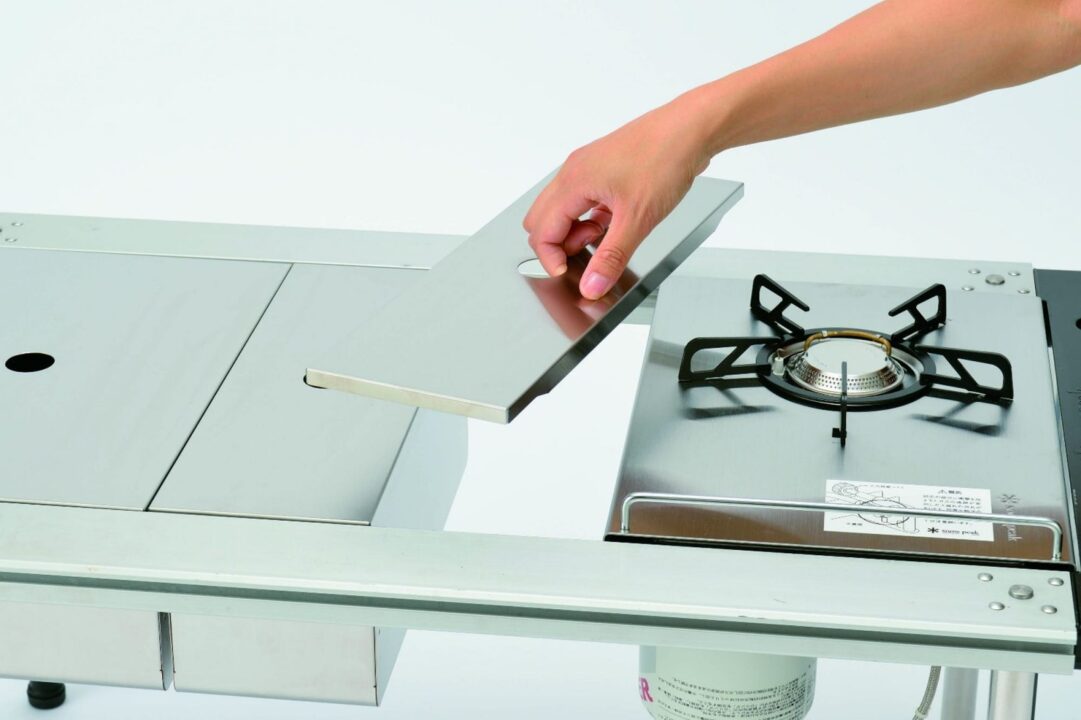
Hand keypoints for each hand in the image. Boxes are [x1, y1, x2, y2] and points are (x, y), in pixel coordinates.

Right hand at [523, 98, 712, 299]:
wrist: (691, 129)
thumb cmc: (664, 159)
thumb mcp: (637, 219)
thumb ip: (610, 257)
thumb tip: (591, 286)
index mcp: (573, 182)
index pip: (541, 231)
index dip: (551, 258)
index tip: (571, 274)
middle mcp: (574, 172)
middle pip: (543, 219)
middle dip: (560, 244)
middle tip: (590, 255)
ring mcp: (587, 168)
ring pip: (562, 209)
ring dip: (577, 231)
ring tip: (608, 236)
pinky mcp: (603, 169)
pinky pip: (582, 199)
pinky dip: (590, 217)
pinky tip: (615, 222)